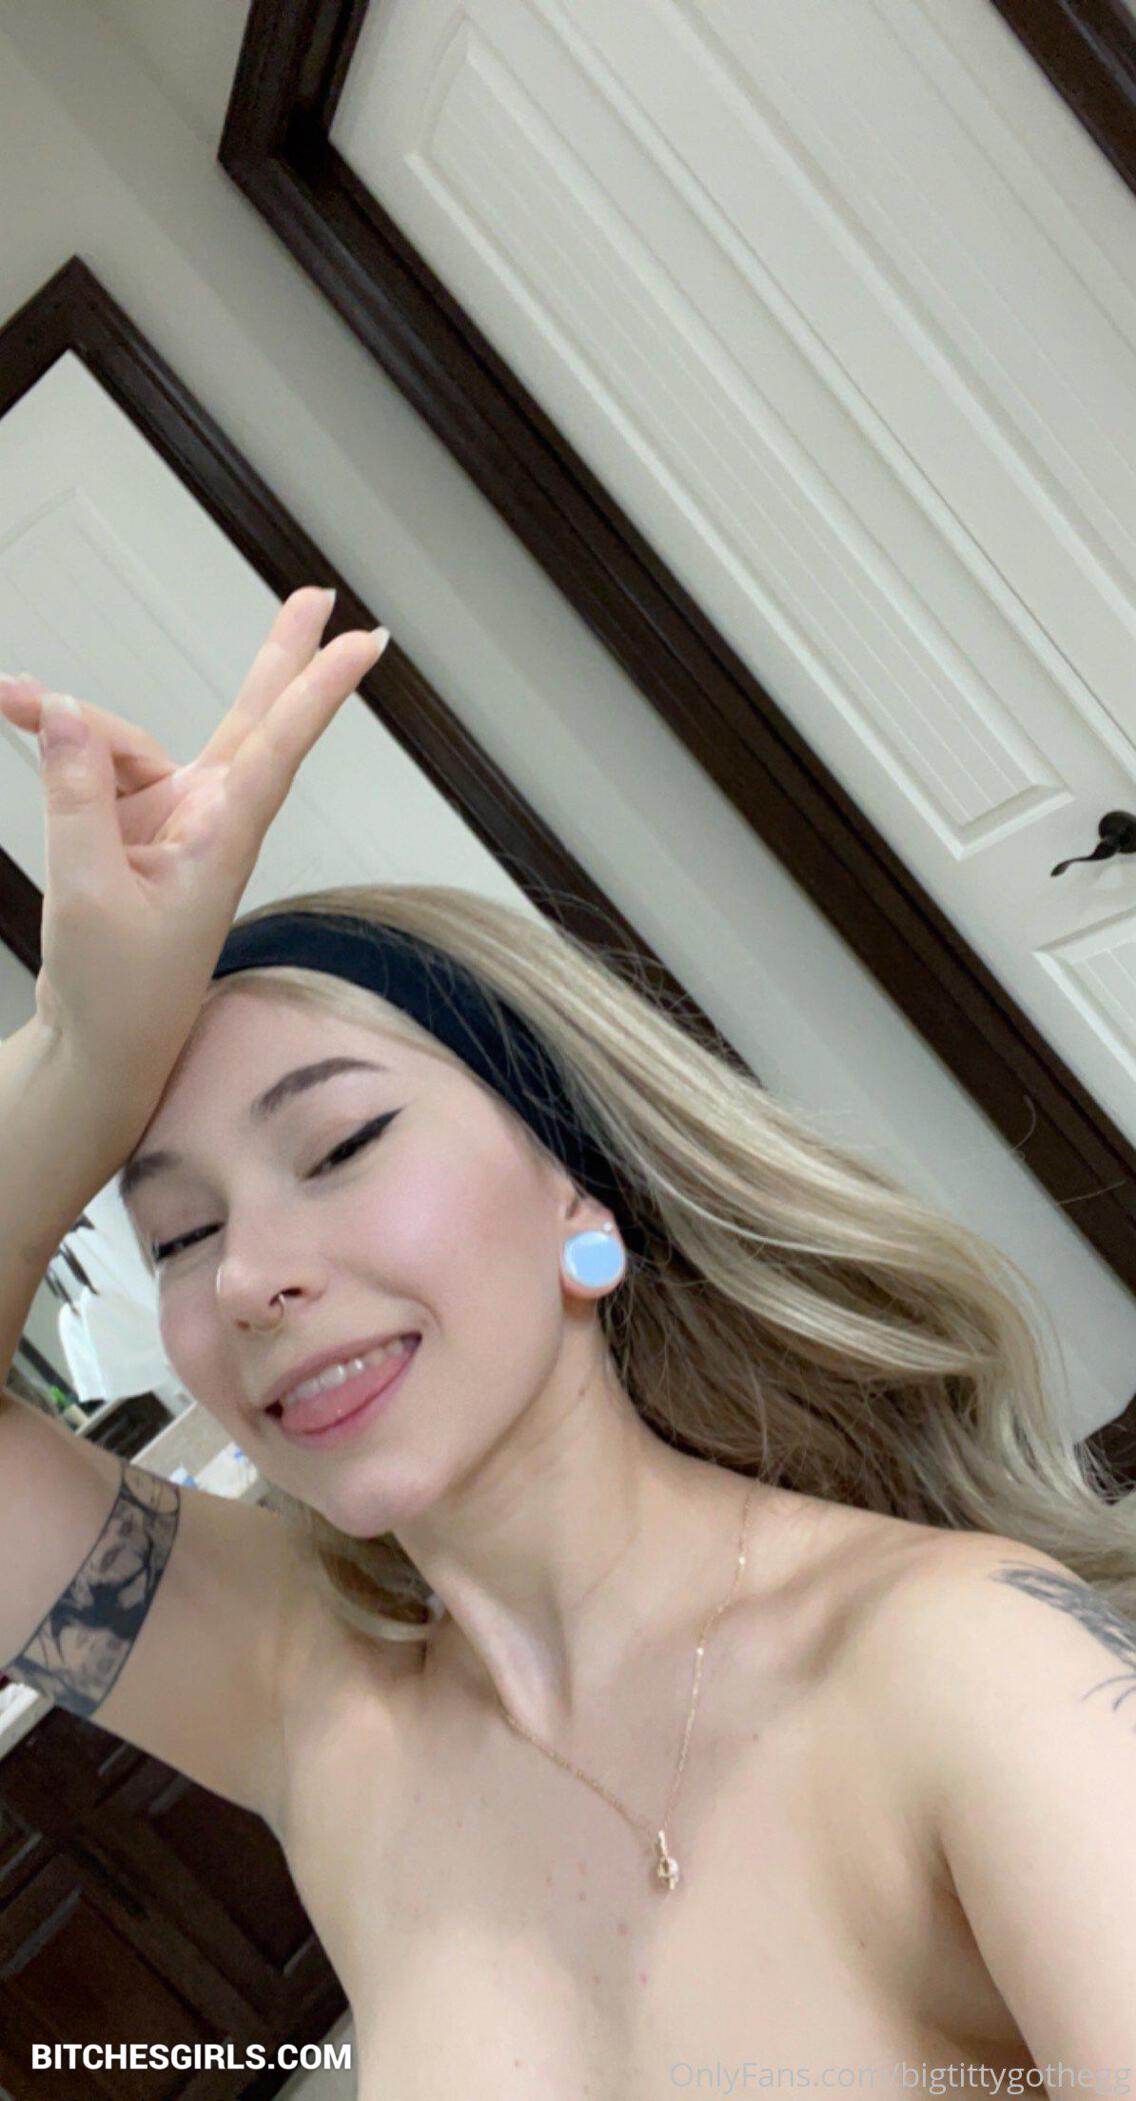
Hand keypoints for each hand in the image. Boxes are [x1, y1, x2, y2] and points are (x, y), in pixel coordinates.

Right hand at [0, 586, 388, 1125]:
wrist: (101, 1051)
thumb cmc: (120, 995)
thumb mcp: (87, 894)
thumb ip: (75, 796)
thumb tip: (65, 711)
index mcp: (223, 837)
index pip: (279, 745)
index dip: (319, 688)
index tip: (365, 641)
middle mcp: (208, 819)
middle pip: (249, 719)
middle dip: (278, 657)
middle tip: (317, 598)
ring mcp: (170, 821)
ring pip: (127, 740)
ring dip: (72, 720)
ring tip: (7, 697)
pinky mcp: (131, 830)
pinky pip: (97, 768)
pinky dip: (61, 747)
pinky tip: (22, 714)